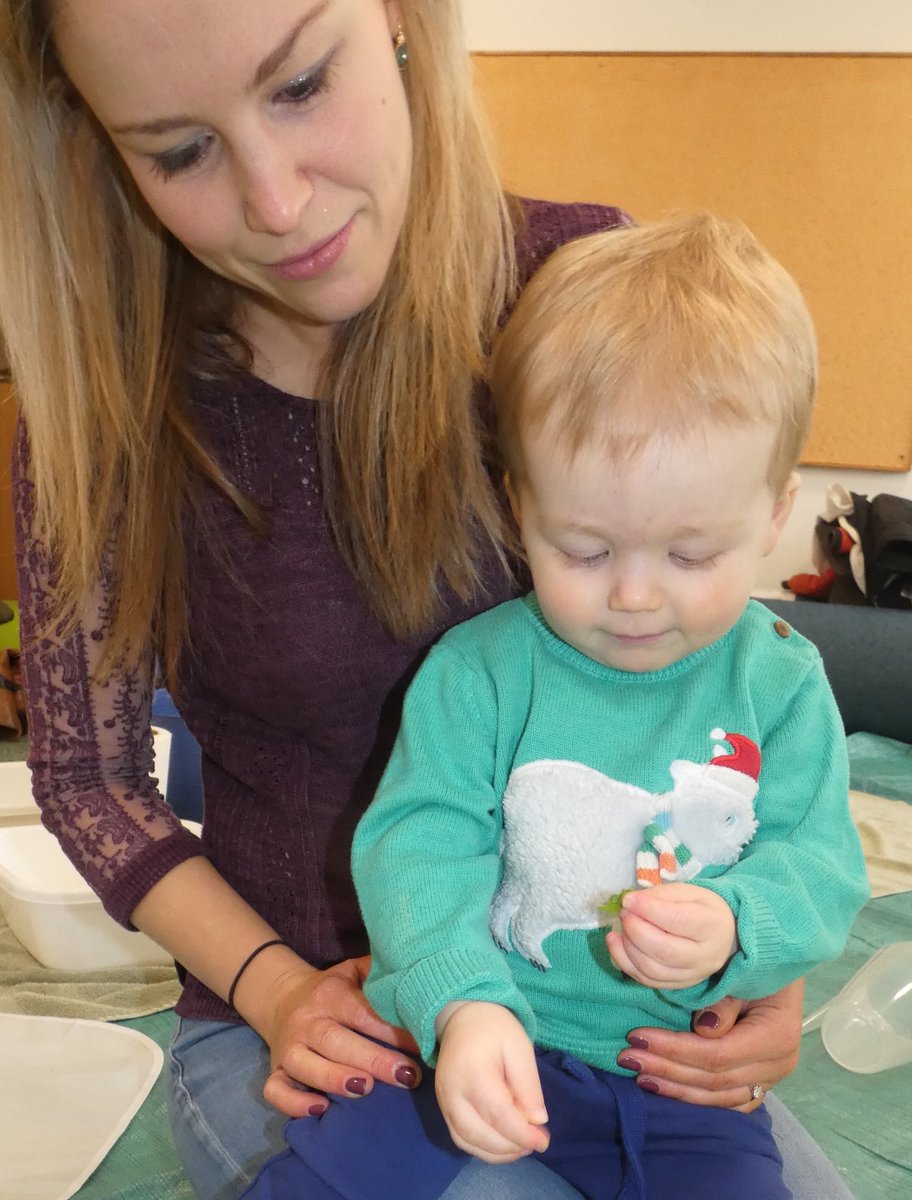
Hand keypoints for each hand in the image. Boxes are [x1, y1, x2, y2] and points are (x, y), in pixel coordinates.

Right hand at [261, 956, 420, 1116]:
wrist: (282, 998)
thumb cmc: (331, 990)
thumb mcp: (352, 972)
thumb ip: (379, 974)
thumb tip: (418, 977)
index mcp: (329, 994)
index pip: (361, 1012)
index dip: (391, 1030)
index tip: (423, 1044)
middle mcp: (306, 1021)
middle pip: (336, 1040)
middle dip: (372, 1059)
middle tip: (406, 1076)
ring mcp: (288, 1047)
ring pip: (305, 1065)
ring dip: (334, 1078)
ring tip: (366, 1089)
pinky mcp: (275, 1071)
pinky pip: (276, 1090)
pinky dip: (294, 1102)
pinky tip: (320, 1109)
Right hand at [435, 1002, 548, 1163]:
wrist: (461, 1017)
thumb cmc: (495, 1029)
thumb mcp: (519, 1047)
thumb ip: (528, 1084)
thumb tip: (537, 1120)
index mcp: (473, 1072)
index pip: (498, 1114)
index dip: (522, 1134)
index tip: (544, 1141)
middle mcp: (452, 1092)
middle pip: (480, 1135)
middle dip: (511, 1147)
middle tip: (535, 1142)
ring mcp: (444, 1102)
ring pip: (468, 1143)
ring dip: (498, 1153)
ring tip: (522, 1146)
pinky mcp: (443, 1108)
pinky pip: (460, 1139)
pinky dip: (482, 1149)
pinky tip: (503, 1144)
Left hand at [605, 882, 735, 987]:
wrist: (723, 935)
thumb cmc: (701, 908)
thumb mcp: (686, 892)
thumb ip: (659, 896)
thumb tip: (631, 902)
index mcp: (712, 925)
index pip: (677, 920)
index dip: (648, 910)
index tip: (628, 900)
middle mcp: (705, 956)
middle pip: (664, 950)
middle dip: (635, 930)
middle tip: (624, 913)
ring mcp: (691, 975)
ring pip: (652, 969)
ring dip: (628, 947)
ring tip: (621, 927)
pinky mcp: (677, 985)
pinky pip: (647, 980)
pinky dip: (625, 962)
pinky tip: (616, 942)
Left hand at [617, 978, 803, 1110]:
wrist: (781, 965)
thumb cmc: (757, 961)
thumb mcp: (742, 971)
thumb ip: (724, 1001)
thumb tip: (702, 1029)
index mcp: (776, 1036)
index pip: (717, 1054)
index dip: (674, 1049)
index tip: (637, 1037)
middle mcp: (778, 1065)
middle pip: (714, 1079)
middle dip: (666, 1069)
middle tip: (627, 1056)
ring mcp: (770, 1079)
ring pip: (718, 1096)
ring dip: (675, 1088)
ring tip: (639, 1075)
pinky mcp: (760, 1084)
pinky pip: (726, 1101)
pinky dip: (694, 1097)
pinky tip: (665, 1089)